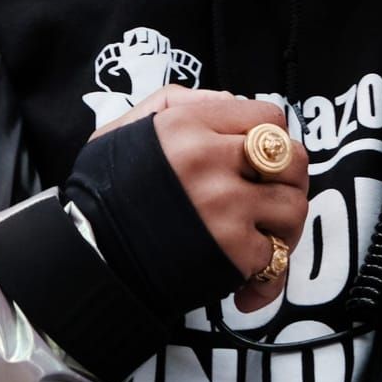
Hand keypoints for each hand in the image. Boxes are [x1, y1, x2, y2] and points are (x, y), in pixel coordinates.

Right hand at [94, 85, 307, 309]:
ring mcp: (224, 206)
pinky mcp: (231, 250)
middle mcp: (210, 160)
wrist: (87, 255)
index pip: (268, 119)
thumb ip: (177, 102)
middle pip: (293, 159)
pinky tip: (250, 280)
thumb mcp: (125, 129)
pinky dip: (270, 273)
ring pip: (294, 207)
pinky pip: (278, 256)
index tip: (258, 160)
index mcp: (188, 125)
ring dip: (284, 226)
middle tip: (269, 197)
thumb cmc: (103, 192)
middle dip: (289, 180)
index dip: (271, 139)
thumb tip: (230, 100)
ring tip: (263, 237)